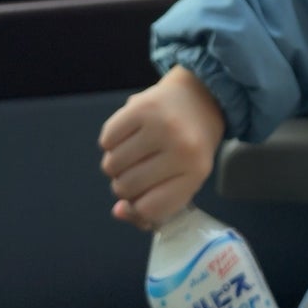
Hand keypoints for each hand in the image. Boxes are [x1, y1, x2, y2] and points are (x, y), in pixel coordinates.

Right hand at [98, 65, 225, 228]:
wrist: (201, 95)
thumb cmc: (190, 145)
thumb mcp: (184, 178)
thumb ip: (152, 205)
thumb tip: (117, 211)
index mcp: (197, 170)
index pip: (150, 209)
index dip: (139, 207)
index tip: (145, 194)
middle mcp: (181, 148)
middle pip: (125, 188)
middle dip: (126, 183)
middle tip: (143, 167)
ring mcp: (161, 125)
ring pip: (111, 166)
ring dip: (117, 163)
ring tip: (137, 150)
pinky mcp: (141, 107)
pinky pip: (106, 141)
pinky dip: (112, 142)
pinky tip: (131, 133)